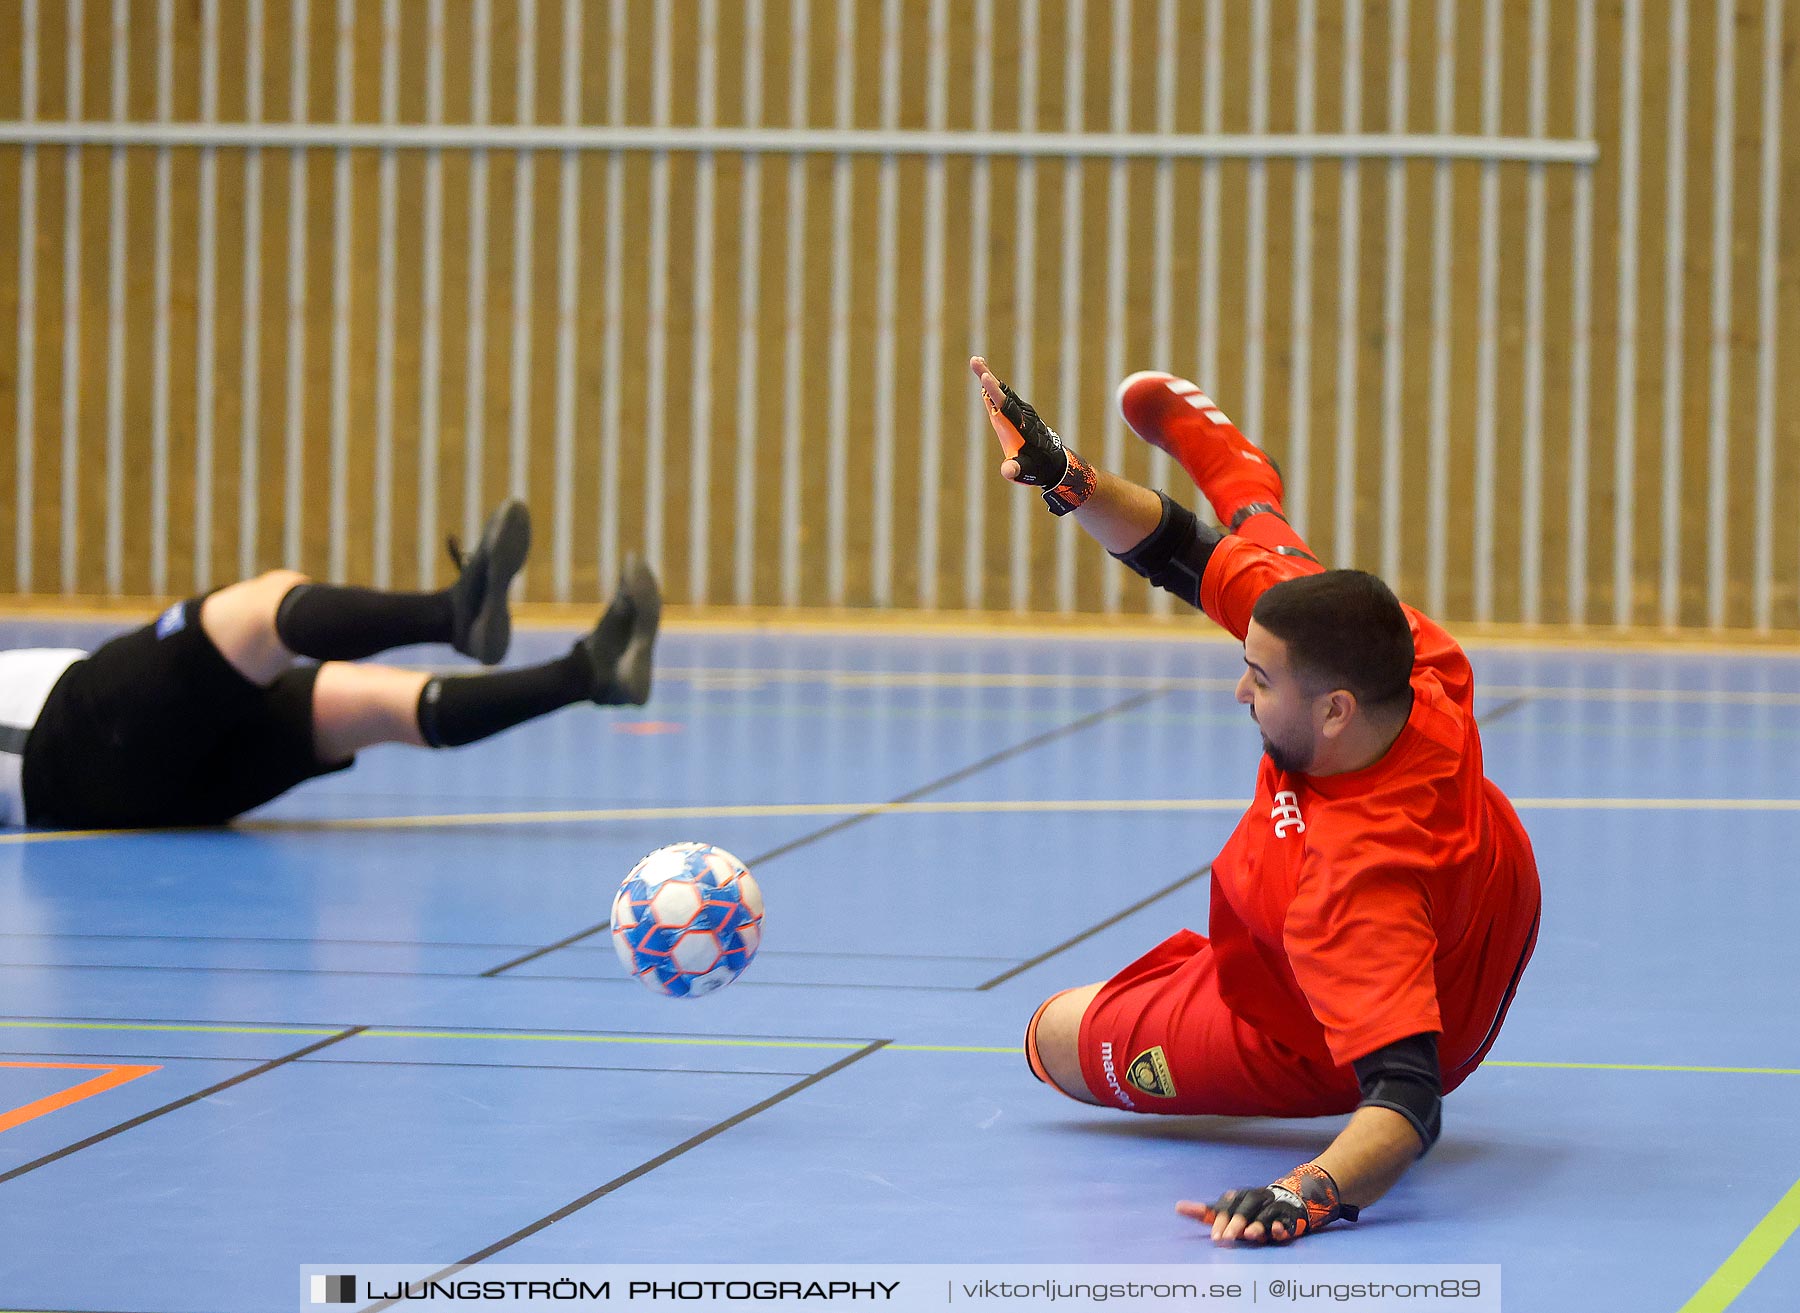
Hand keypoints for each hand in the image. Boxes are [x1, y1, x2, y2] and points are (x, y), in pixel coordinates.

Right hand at [969, 356, 1095, 514]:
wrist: (1052, 462)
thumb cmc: (1037, 467)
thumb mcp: (1025, 471)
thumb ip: (1016, 469)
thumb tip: (1008, 471)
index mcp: (1020, 426)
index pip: (1005, 405)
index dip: (994, 391)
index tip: (986, 377)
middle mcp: (1020, 414)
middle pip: (1002, 392)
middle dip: (988, 376)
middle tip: (975, 360)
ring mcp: (1019, 412)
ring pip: (1003, 391)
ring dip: (989, 377)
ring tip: (976, 361)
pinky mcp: (1016, 413)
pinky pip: (1004, 396)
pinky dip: (993, 386)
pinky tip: (985, 377)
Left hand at [1175, 1162, 1358, 1245]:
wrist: (1290, 1201)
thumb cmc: (1253, 1211)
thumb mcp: (1232, 1211)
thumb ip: (1209, 1213)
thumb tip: (1178, 1207)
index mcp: (1241, 1198)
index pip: (1226, 1205)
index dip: (1218, 1217)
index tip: (1212, 1235)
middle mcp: (1257, 1199)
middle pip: (1244, 1208)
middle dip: (1234, 1223)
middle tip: (1223, 1238)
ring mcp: (1274, 1208)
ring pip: (1264, 1214)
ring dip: (1257, 1224)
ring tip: (1248, 1235)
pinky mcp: (1290, 1218)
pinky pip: (1286, 1222)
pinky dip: (1281, 1227)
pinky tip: (1276, 1233)